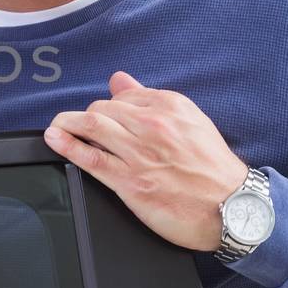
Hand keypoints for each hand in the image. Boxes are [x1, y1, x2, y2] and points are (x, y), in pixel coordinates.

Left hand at [43, 71, 247, 251]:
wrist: (233, 207)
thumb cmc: (214, 168)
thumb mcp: (190, 122)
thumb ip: (152, 100)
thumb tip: (121, 80)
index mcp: (169, 106)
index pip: (122, 97)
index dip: (109, 107)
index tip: (103, 117)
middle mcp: (152, 125)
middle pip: (102, 109)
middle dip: (87, 116)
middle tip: (82, 126)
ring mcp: (139, 153)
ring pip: (91, 126)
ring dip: (66, 123)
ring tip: (56, 126)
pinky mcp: (129, 181)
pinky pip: (89, 157)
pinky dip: (66, 144)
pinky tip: (54, 138)